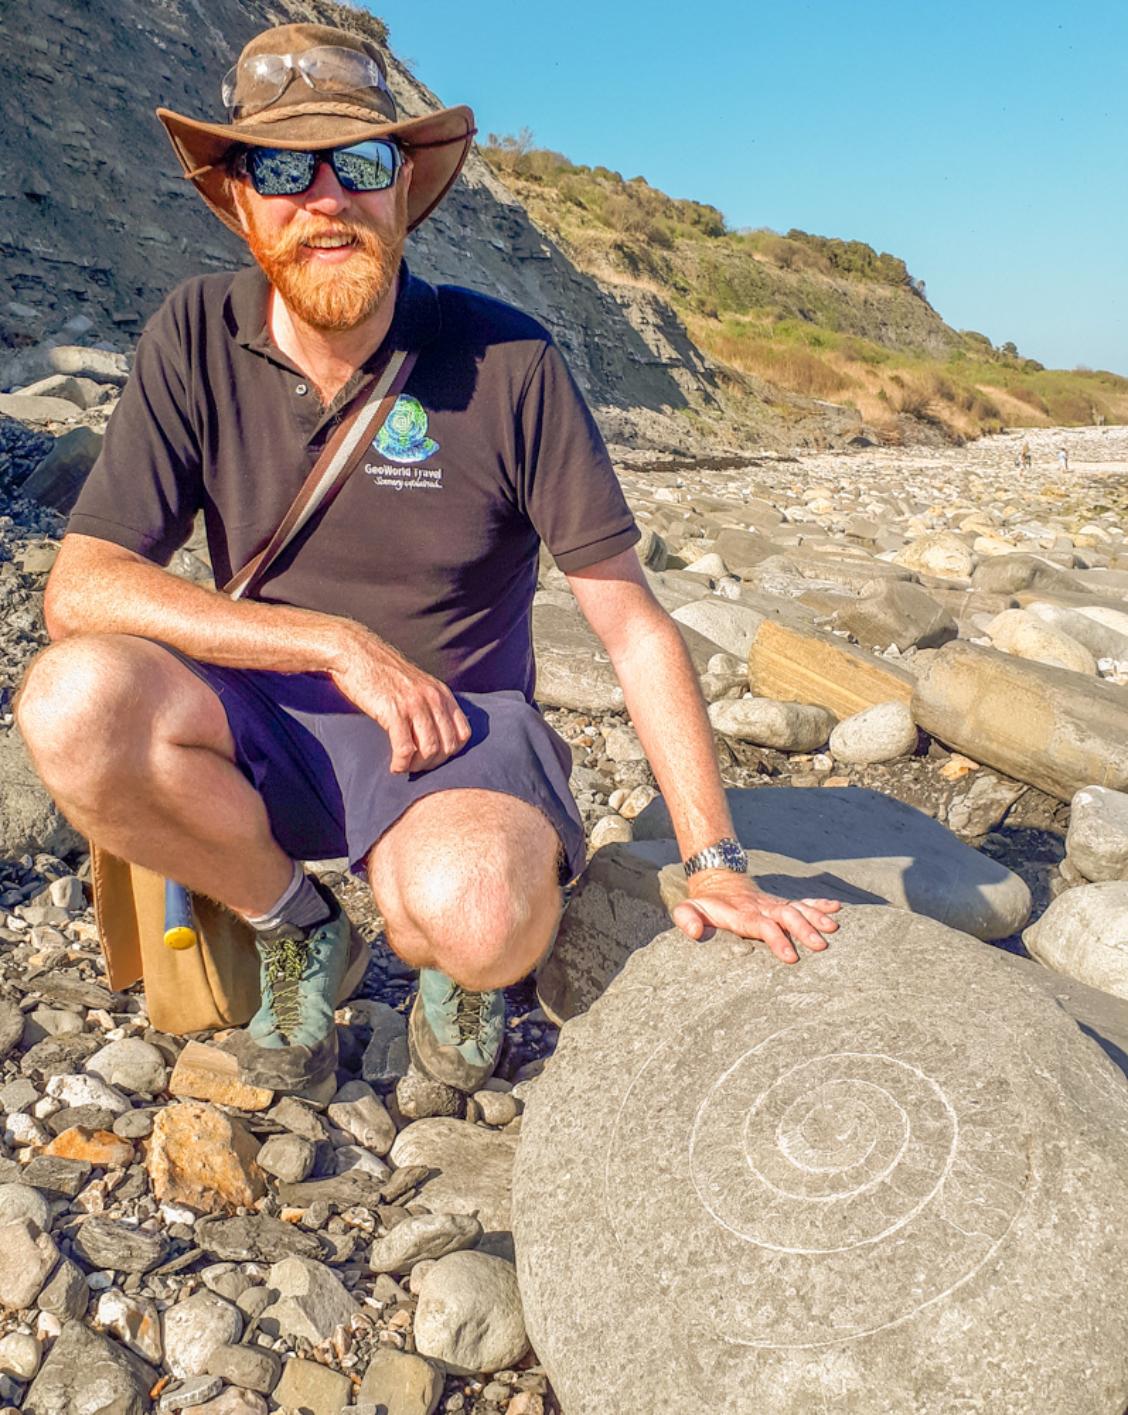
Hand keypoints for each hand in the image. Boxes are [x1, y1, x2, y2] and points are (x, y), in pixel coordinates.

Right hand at [329, 628, 470, 773]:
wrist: (354, 653)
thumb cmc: (381, 673)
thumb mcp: (416, 684)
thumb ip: (430, 704)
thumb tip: (436, 734)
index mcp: (442, 693)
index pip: (463, 734)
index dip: (451, 752)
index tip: (432, 758)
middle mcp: (433, 698)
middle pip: (448, 746)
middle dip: (433, 764)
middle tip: (416, 767)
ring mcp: (415, 704)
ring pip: (430, 750)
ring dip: (417, 766)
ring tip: (404, 767)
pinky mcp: (393, 711)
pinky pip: (405, 749)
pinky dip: (401, 764)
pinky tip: (394, 766)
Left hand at [672, 869, 841, 963]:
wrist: (718, 882)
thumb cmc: (704, 905)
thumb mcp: (688, 909)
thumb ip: (687, 919)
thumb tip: (696, 931)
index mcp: (742, 914)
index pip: (762, 926)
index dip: (776, 938)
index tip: (790, 956)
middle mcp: (762, 908)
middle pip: (786, 916)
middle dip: (804, 930)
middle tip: (821, 946)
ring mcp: (774, 905)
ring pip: (798, 909)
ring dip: (816, 917)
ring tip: (834, 928)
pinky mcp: (782, 904)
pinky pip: (803, 902)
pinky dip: (820, 905)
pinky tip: (837, 909)